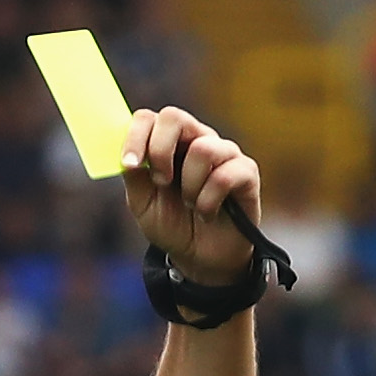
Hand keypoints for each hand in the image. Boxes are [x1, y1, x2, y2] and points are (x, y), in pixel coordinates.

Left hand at [116, 104, 265, 281]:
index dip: (135, 136)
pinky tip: (208, 213)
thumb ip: (134, 177)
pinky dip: (209, 201)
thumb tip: (129, 156)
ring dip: (189, 185)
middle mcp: (196, 139)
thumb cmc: (173, 225)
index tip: (129, 164)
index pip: (149, 118)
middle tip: (161, 182)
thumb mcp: (143, 204)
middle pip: (174, 117)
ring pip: (203, 148)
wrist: (201, 259)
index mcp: (168, 143)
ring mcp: (224, 153)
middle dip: (160, 151)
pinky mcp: (246, 171)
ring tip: (190, 204)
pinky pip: (225, 175)